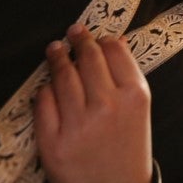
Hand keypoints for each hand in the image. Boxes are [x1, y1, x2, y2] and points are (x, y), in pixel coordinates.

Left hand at [35, 23, 153, 182]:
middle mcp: (108, 107)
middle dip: (78, 40)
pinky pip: (43, 102)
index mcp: (135, 96)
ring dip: (57, 58)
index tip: (94, 36)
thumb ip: (127, 77)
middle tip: (72, 32)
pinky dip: (44, 90)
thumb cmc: (128, 149)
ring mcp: (79, 125)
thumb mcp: (139, 112)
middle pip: (88, 58)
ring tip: (55, 50)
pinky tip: (47, 86)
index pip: (114, 50)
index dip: (101, 40)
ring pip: (63, 76)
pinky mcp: (53, 142)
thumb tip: (112, 42)